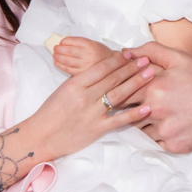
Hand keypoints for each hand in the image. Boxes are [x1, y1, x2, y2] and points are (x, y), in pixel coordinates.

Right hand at [19, 51, 152, 165]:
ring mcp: (92, 113)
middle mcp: (85, 97)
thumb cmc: (50, 112)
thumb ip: (82, 81)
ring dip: (136, 83)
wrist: (41, 136)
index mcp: (75, 84)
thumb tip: (102, 71)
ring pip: (118, 95)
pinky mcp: (97, 129)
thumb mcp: (63, 90)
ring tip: (150, 74)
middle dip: (132, 68)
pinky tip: (146, 107)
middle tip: (146, 60)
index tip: (130, 54)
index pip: (101, 68)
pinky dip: (133, 114)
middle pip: (113, 79)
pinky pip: (118, 120)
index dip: (118, 60)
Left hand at [52, 35, 115, 75]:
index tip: (61, 42)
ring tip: (55, 55)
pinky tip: (57, 62)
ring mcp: (86, 65)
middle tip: (55, 48)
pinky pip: (68, 69)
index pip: (74, 41)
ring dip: (58, 57)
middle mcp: (89, 55)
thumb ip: (81, 43)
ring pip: (67, 60)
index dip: (65, 41)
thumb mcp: (94, 44)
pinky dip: (61, 65)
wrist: (113, 65)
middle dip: (59, 49)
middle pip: (69, 50)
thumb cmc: (102, 54)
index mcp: (91, 45)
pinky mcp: (83, 74)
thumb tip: (64, 42)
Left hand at [125, 41, 191, 154]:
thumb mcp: (179, 59)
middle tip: (130, 107)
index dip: (120, 93)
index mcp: (153, 89)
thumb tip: (126, 52)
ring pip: (139, 131)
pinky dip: (155, 137)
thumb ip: (150, 51)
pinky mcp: (173, 145)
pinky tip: (163, 128)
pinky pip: (154, 144)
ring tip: (149, 118)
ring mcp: (163, 131)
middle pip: (126, 114)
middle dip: (126, 111)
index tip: (120, 93)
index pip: (122, 93)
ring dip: (140, 125)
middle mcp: (155, 111)